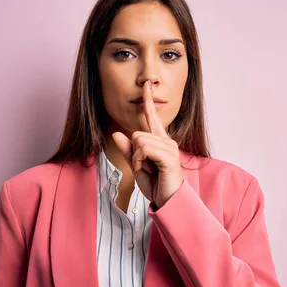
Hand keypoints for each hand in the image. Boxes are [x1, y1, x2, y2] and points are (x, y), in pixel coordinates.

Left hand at [112, 81, 182, 208]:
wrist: (167, 201)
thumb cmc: (155, 185)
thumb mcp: (136, 166)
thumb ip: (127, 150)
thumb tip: (116, 134)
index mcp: (160, 141)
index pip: (152, 117)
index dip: (148, 101)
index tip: (147, 86)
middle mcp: (167, 140)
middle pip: (137, 134)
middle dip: (134, 153)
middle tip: (144, 168)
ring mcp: (169, 147)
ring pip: (139, 140)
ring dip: (137, 158)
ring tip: (148, 170)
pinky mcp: (169, 156)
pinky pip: (144, 148)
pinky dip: (140, 160)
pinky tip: (149, 169)